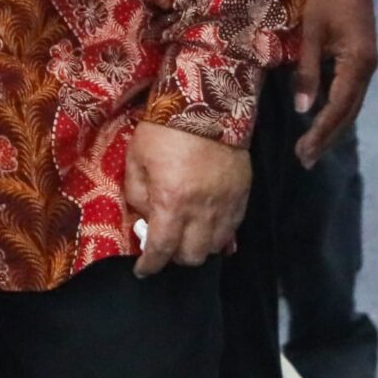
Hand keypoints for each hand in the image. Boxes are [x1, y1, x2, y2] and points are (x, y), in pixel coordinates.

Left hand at [123, 121, 250, 277]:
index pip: (161, 249)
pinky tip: (208, 228)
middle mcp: (202, 211)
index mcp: (171, 203)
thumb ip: (137, 194)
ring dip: (198, 247)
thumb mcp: (135, 160)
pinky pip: (233, 230)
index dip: (150, 265)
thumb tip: (144, 219)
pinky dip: (219, 236)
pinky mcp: (242, 198)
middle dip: (175, 257)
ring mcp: (226, 206)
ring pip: (216, 248)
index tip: (142, 270)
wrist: (208, 107)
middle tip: (163, 245)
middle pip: (193, 257)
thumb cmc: (164, 132)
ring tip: (185, 234)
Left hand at [293, 0, 377, 165]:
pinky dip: (335, 105)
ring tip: (312, 145)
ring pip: (351, 101)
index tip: (304, 153)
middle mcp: (367, 67)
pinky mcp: (358, 52)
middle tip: (306, 159)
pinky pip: (348, 87)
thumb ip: (307, 70)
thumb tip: (304, 109)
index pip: (339, 108)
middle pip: (349, 111)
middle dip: (327, 136)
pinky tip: (321, 114)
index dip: (321, 132)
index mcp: (358, 63)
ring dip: (332, 124)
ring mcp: (365, 59)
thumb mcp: (309, 31)